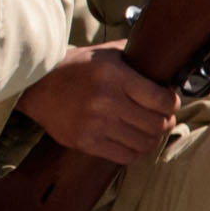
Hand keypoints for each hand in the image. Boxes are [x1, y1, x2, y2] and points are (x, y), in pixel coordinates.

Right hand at [17, 46, 182, 160]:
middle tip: (162, 118)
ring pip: (144, 143)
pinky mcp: (85, 142)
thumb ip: (134, 55)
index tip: (169, 102)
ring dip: (151, 139)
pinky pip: (125, 156)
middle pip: (156, 124)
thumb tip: (164, 60)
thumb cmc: (76, 68)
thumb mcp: (105, 54)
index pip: (161, 100)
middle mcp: (107, 101)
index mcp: (116, 77)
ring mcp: (96, 124)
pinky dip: (135, 152)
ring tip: (147, 131)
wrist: (37, 86)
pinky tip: (133, 143)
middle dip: (165, 122)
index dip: (172, 103)